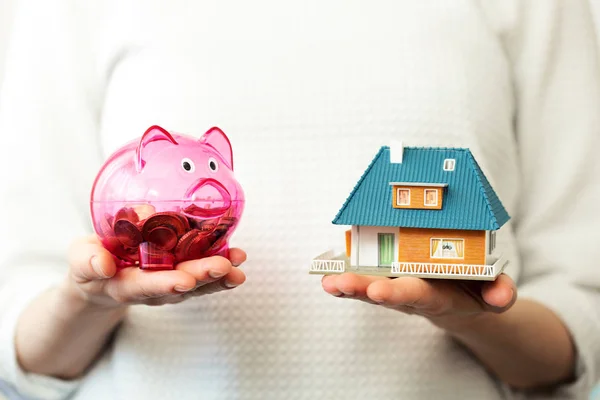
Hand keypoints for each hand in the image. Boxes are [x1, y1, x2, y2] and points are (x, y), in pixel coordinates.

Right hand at [61, 235, 246, 308]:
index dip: (164, 284)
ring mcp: (169, 284)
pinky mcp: (182, 275)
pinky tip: (239, 259)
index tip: (184, 281)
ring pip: (197, 283)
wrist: (103, 274)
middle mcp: (152, 289)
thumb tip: (103, 262)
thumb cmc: (92, 260)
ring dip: (219, 275)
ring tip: (238, 264)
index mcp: (123, 284)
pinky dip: (223, 270)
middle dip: (201, 277)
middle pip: (178, 287)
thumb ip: (88, 259)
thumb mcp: (81, 257)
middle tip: (221, 267)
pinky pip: (204, 277)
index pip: (144, 286)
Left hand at [321, 273, 516, 328]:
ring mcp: (399, 288)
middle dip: (364, 289)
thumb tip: (502, 296)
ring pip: (371, 287)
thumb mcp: (494, 294)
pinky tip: (327, 277)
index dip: (398, 293)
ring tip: (328, 282)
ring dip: (349, 285)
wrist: (461, 299)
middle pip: (386, 293)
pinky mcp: (389, 280)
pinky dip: (347, 279)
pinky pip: (366, 279)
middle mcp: (413, 295)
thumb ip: (499, 293)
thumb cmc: (476, 291)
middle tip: (342, 284)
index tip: (378, 291)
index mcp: (439, 296)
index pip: (418, 296)